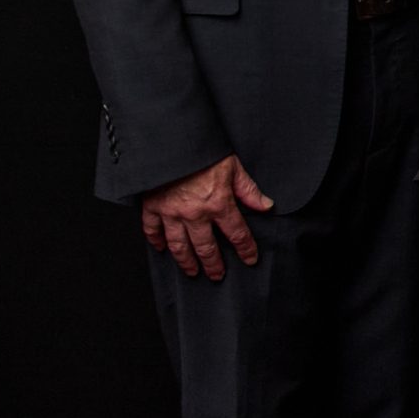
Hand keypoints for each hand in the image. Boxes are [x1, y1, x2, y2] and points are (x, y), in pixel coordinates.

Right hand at [141, 154, 272, 278]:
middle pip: (206, 247)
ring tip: (192, 272)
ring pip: (179, 245)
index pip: (237, 234)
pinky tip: (161, 249)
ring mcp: (171, 213)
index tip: (250, 259)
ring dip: (186, 261)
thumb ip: (248, 190)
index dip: (246, 249)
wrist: (170, 142)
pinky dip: (156, 241)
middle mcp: (194, 214)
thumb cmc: (203, 151)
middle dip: (214, 264)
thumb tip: (266, 206)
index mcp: (218, 204)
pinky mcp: (152, 207)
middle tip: (217, 275)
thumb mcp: (233, 167)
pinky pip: (152, 230)